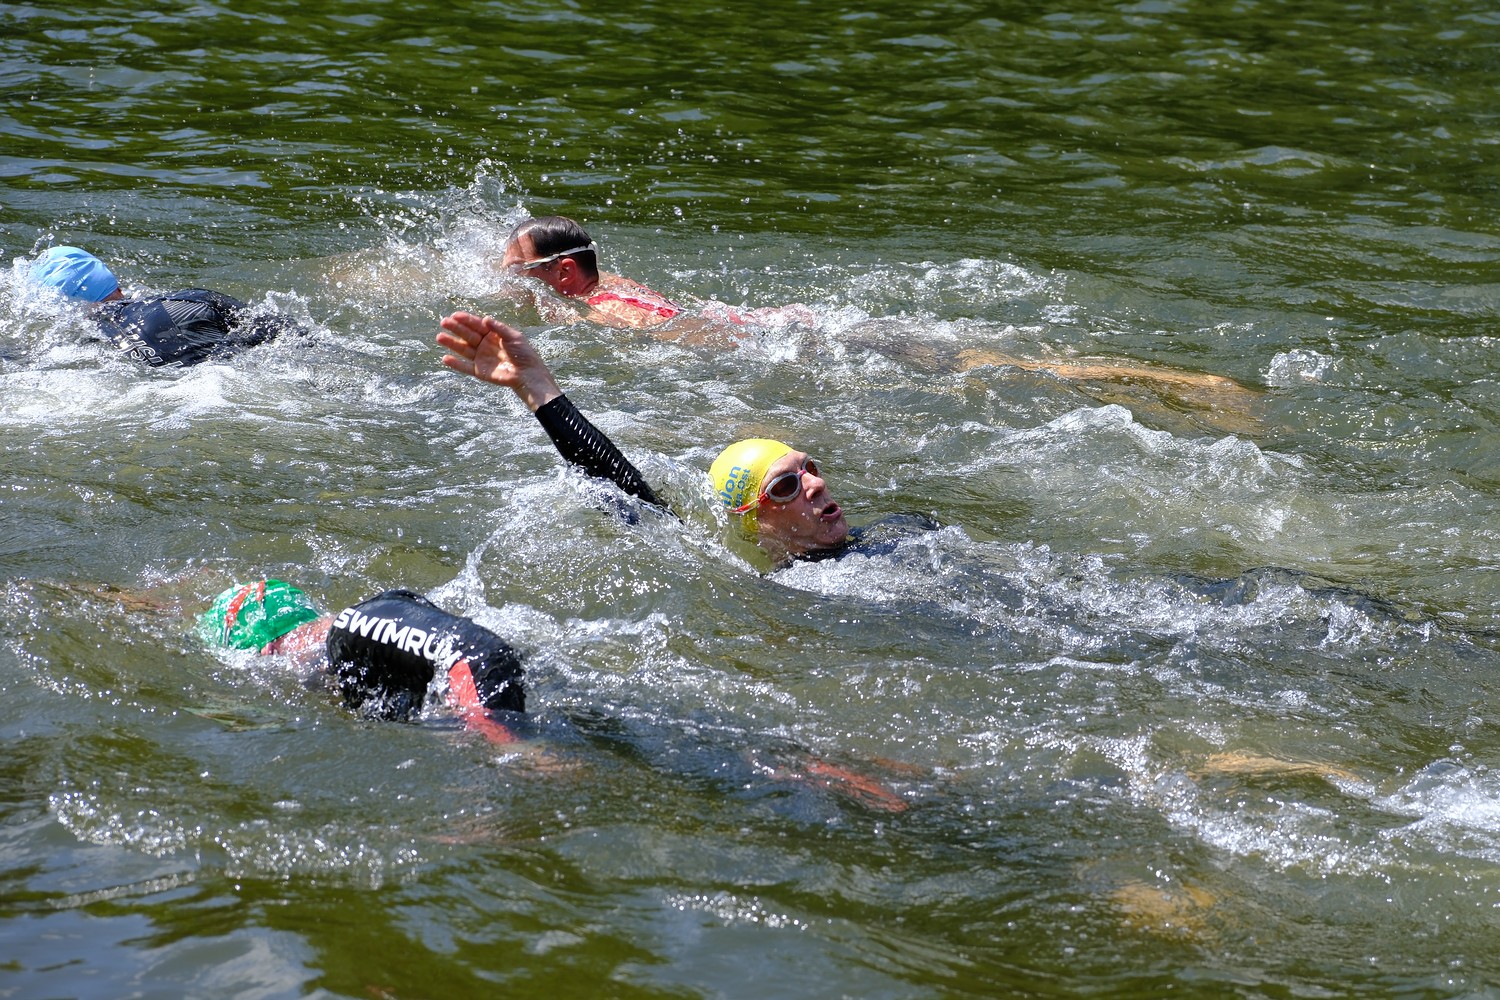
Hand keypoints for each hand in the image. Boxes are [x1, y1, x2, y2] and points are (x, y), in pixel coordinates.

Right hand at [437, 311, 560, 411]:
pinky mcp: (480, 371)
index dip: (466, 320)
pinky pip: (465, 367)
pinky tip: (445, 358)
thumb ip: (499, 328)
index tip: (455, 315)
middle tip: (444, 322)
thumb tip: (485, 319)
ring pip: (463, 349)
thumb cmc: (524, 354)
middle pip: (467, 335)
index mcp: (492, 334)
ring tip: (439, 337)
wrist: (528, 374)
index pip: (477, 325)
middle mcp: (484, 345)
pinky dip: (456, 364)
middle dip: (456, 328)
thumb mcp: (514, 337)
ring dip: (451, 343)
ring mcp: (481, 358)